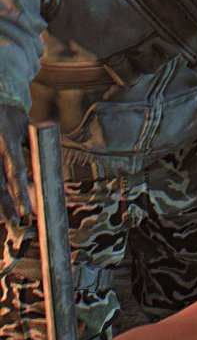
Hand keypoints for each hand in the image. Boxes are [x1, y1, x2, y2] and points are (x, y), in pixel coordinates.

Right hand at [0, 103, 32, 224]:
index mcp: (7, 138)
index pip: (16, 171)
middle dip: (6, 205)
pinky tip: (1, 205)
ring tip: (6, 217)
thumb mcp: (27, 129)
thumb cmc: (14, 117)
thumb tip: (49, 175)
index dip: (20, 193)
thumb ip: (36, 149)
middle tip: (16, 221)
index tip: (27, 212)